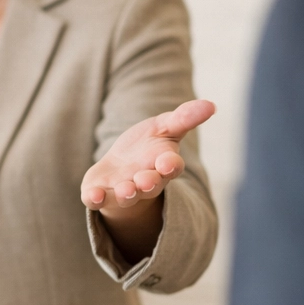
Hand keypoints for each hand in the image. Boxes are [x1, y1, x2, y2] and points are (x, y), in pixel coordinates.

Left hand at [81, 99, 215, 217]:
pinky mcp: (101, 194)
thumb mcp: (164, 127)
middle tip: (145, 180)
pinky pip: (98, 200)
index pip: (172, 166)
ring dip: (126, 193)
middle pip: (150, 184)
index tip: (168, 162)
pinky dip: (95, 198)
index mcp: (163, 164)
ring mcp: (123, 190)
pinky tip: (92, 195)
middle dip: (149, 182)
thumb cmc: (146, 147)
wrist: (120, 168)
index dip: (170, 165)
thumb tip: (211, 104)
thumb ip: (184, 118)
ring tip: (126, 190)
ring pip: (127, 195)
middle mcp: (145, 181)